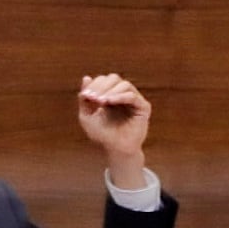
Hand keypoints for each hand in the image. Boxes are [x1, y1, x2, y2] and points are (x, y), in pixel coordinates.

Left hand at [78, 74, 150, 188]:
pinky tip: (110, 102)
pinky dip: (120, 96)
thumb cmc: (102, 134)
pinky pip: (133, 96)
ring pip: (124, 85)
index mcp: (110, 94)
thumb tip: (86, 77)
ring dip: (111, 91)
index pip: (103, 80)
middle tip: (94, 98)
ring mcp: (134, 101)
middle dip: (102, 86)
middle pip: (114, 78)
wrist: (115, 149)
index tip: (86, 96)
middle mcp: (123, 95)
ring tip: (101, 101)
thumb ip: (84, 99)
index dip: (94, 85)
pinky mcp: (143, 108)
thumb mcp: (87, 115)